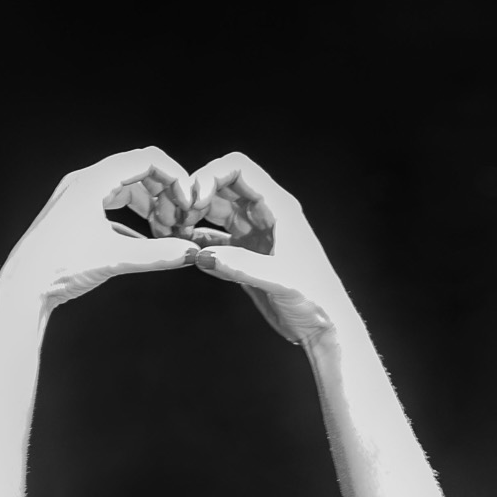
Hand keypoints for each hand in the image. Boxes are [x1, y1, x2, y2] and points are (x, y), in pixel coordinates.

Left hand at [0, 148, 196, 307]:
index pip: (145, 159)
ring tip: (165, 233)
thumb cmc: (59, 266)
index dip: (174, 176)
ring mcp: (78, 198)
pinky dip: (133, 220)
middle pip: (137, 172)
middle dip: (164, 193)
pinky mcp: (76, 216)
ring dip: (149, 207)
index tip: (189, 199)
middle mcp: (84, 182)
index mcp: (93, 180)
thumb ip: (157, 254)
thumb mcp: (115, 258)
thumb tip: (190, 253)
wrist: (24, 286)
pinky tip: (146, 241)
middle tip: (180, 219)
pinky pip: (112, 207)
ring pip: (125, 189)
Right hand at [185, 153, 351, 345]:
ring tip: (173, 231)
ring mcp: (255, 235)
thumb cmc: (315, 299)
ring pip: (217, 211)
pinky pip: (216, 240)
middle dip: (197, 194)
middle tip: (176, 217)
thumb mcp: (280, 280)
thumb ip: (242, 266)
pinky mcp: (247, 257)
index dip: (211, 175)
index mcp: (279, 208)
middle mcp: (265, 215)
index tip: (193, 199)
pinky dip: (199, 241)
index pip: (240, 170)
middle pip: (223, 186)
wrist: (323, 326)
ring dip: (194, 217)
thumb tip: (202, 255)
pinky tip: (183, 249)